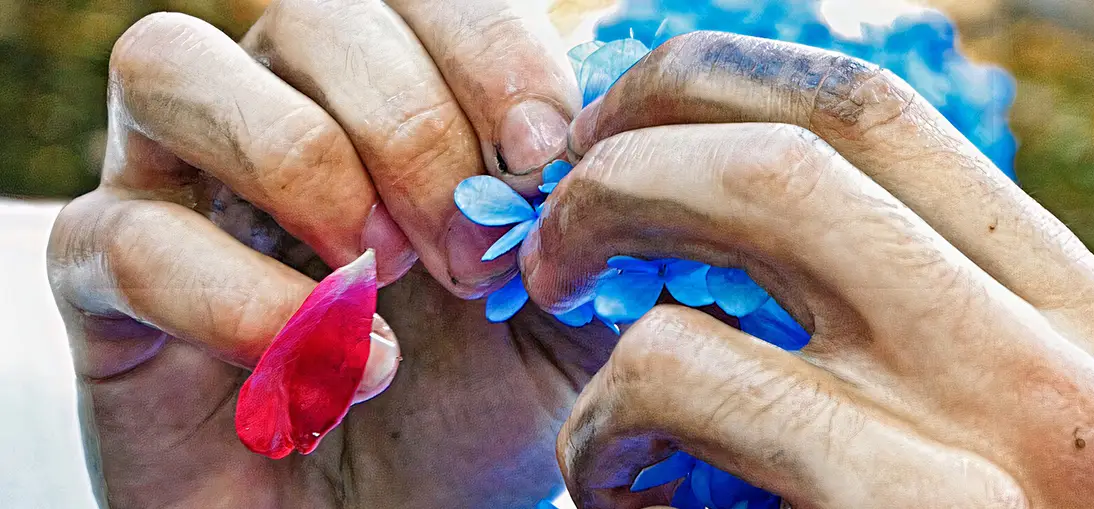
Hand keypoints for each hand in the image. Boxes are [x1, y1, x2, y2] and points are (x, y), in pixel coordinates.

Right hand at [46, 2, 611, 506]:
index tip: (543, 155)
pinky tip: (341, 371)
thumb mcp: (572, 311)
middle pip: (311, 11)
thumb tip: (605, 129)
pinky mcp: (104, 284)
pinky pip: (129, 236)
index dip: (486, 48)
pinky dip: (247, 300)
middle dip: (413, 127)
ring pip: (173, 64)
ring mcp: (174, 185)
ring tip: (384, 277)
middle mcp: (272, 109)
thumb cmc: (475, 408)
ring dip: (305, 163)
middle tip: (474, 256)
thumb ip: (593, 218)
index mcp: (387, 92)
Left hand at [524, 32, 1093, 507]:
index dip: (709, 82)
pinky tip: (615, 487)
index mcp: (1064, 300)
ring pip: (751, 201)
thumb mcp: (928, 420)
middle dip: (631, 147)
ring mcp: (1005, 426)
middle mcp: (1061, 341)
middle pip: (800, 133)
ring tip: (576, 348)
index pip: (870, 107)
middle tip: (549, 221)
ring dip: (606, 251)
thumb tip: (665, 169)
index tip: (609, 124)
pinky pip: (687, 371)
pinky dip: (603, 415)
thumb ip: (851, 303)